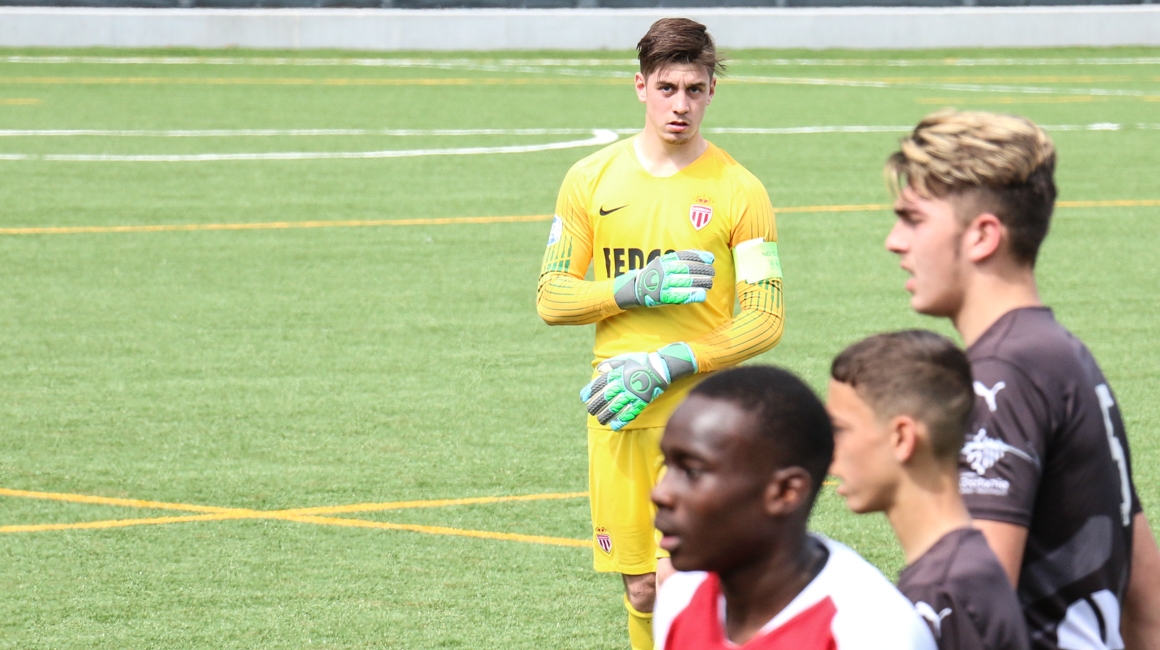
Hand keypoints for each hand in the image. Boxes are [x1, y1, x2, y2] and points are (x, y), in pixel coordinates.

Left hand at [580, 343, 697, 430]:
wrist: (660, 367)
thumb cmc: (641, 362)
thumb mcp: (624, 359)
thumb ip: (611, 364)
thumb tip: (599, 370)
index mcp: (617, 374)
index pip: (599, 384)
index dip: (590, 391)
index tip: (583, 398)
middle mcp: (623, 385)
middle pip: (605, 397)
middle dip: (596, 405)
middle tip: (590, 411)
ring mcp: (632, 394)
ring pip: (615, 407)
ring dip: (606, 415)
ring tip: (600, 421)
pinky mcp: (641, 401)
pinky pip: (630, 413)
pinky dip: (622, 420)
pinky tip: (615, 426)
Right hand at [613, 250, 714, 308]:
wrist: (636, 288)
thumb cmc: (654, 274)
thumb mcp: (663, 262)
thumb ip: (678, 259)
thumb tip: (700, 255)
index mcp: (665, 261)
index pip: (684, 256)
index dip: (699, 257)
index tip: (710, 258)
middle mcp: (664, 271)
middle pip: (687, 269)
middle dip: (703, 270)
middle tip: (712, 272)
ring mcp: (663, 284)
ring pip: (686, 282)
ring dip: (701, 282)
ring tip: (710, 282)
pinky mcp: (663, 297)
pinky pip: (680, 296)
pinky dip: (692, 295)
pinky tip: (702, 294)